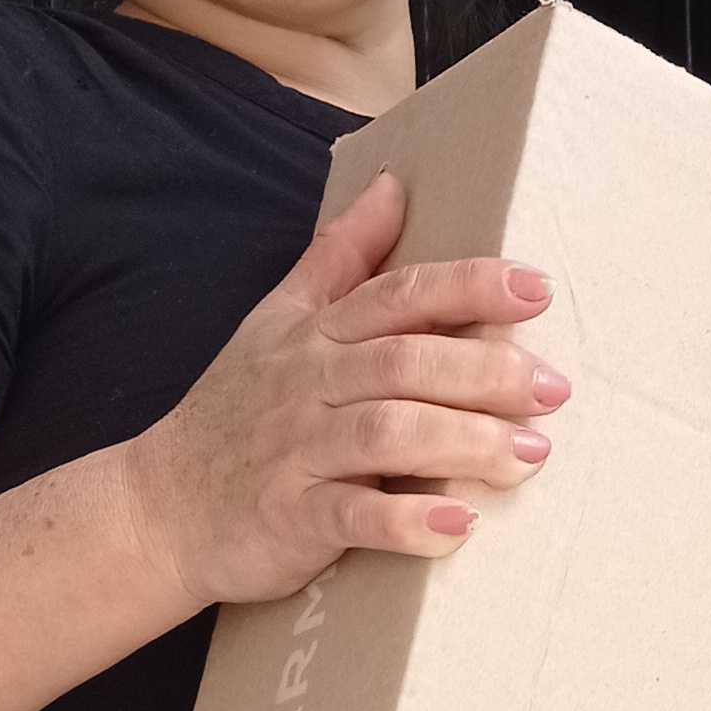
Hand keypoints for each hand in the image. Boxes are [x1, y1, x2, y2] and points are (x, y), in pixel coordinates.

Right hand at [121, 170, 566, 611]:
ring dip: (462, 441)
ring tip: (527, 456)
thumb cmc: (236, 412)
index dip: (468, 288)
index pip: (398, 296)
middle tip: (553, 389)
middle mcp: (309, 386)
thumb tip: (392, 185)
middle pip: (403, 363)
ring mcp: (297, 452)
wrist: (157, 507)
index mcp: (316, 335)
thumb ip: (339, 256)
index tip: (536, 289)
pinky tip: (458, 525)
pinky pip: (353, 517)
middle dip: (484, 372)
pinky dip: (406, 522)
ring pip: (386, 434)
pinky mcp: (289, 518)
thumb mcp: (278, 321)